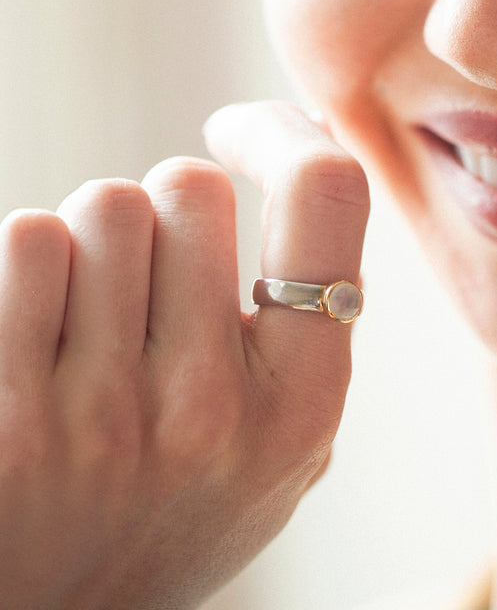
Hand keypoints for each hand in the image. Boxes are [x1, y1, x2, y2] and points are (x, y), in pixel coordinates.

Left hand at [0, 101, 367, 608]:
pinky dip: (28, 268)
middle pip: (186, 186)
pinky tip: (32, 335)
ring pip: (97, 208)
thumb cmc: (175, 510)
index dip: (280, 132)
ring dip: (90, 245)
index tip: (237, 128)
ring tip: (87, 324)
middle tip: (150, 280)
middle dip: (165, 211)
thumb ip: (313, 317)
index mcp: (301, 403)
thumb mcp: (285, 442)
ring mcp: (94, 417)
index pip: (325, 194)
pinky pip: (22, 244)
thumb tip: (310, 139)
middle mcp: (206, 409)